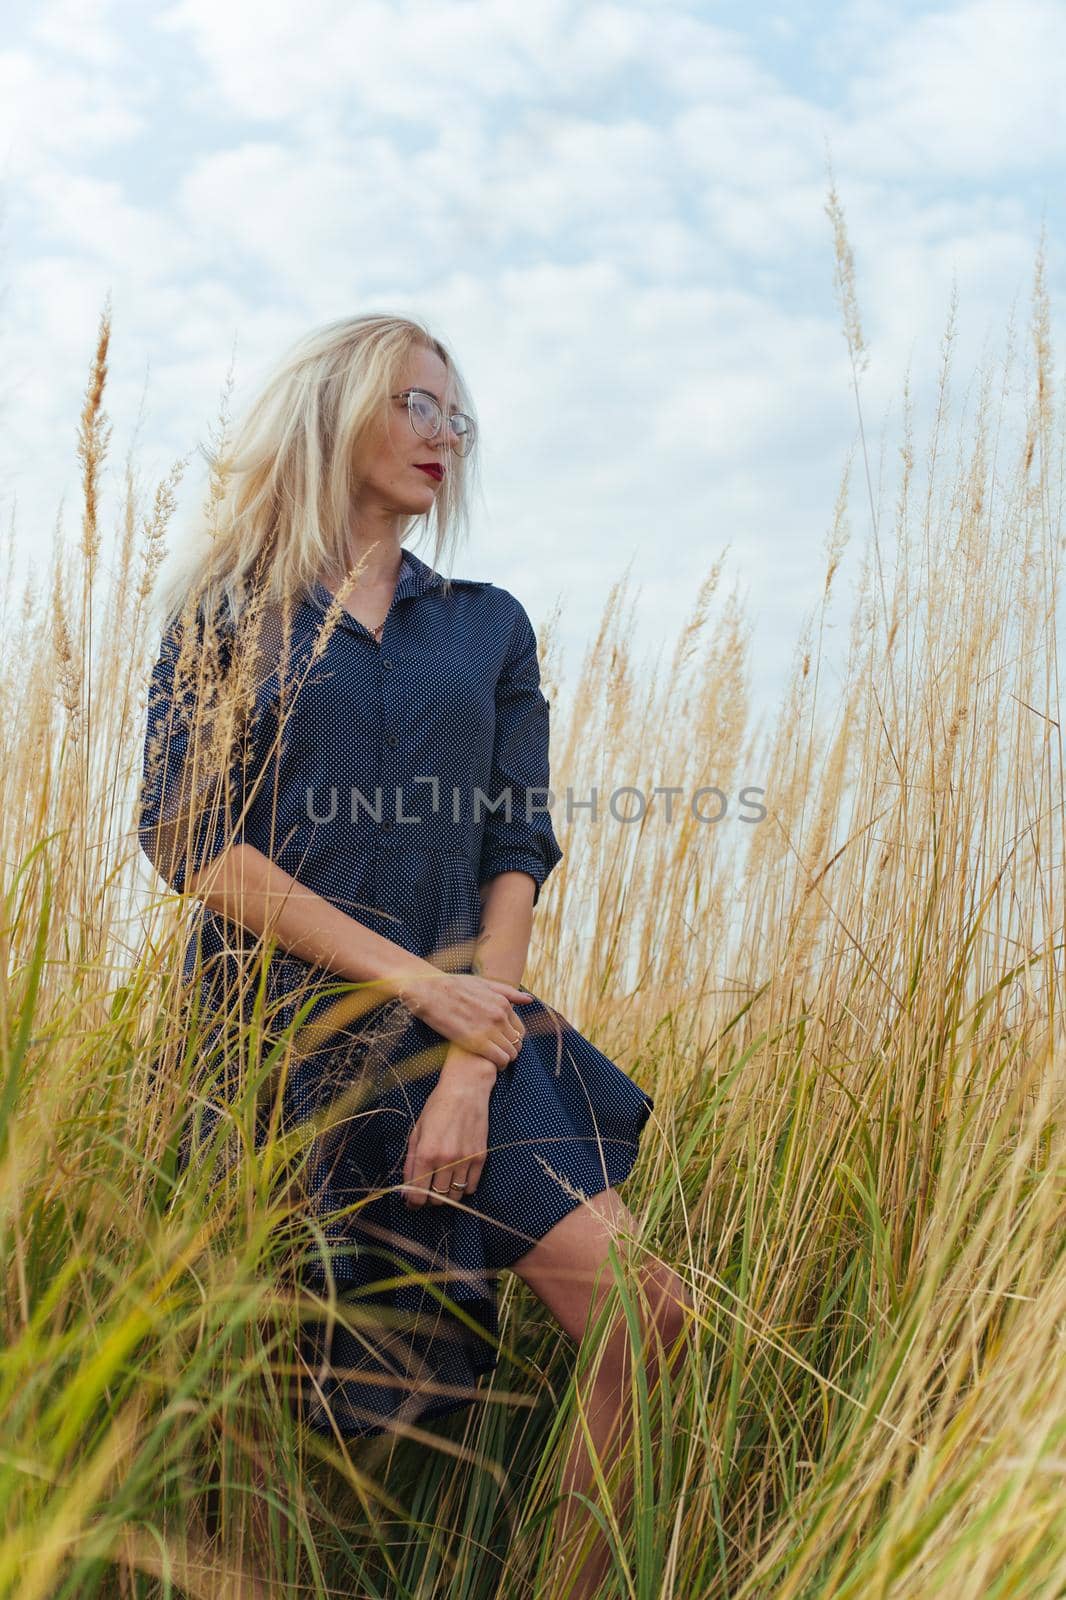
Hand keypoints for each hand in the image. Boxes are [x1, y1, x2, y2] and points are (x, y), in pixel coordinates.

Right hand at [397, 970, 530, 1067]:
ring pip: (511, 1053)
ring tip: (494, 1061)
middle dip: (510, 1050)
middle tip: (498, 1054)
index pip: (520, 1029)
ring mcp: (490, 1028)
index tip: (503, 1044)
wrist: (430, 991)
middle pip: (517, 1042)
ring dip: (505, 1059)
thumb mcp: (483, 983)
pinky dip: (499, 1065)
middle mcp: (500, 1016)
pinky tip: (490, 1065)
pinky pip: (499, 1059)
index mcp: (503, 1003)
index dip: (513, 1039)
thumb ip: (507, 992)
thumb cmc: (453, 986)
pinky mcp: (477, 1042)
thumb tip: (529, 999)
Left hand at [401, 1046, 496, 1207]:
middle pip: (437, 1199)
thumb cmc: (438, 1107)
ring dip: (446, 1195)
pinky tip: (457, 1177)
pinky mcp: (480, 1157)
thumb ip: (411, 1163)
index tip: (412, 1201)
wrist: (466, 1089)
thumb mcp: (417, 1132)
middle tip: (427, 1188)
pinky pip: (471, 1187)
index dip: (413, 1202)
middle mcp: (446, 1159)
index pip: (418, 1194)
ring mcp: (465, 1159)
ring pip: (454, 1196)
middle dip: (429, 1198)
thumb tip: (406, 1191)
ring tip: (442, 1182)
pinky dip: (463, 1188)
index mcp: (426, 1153)